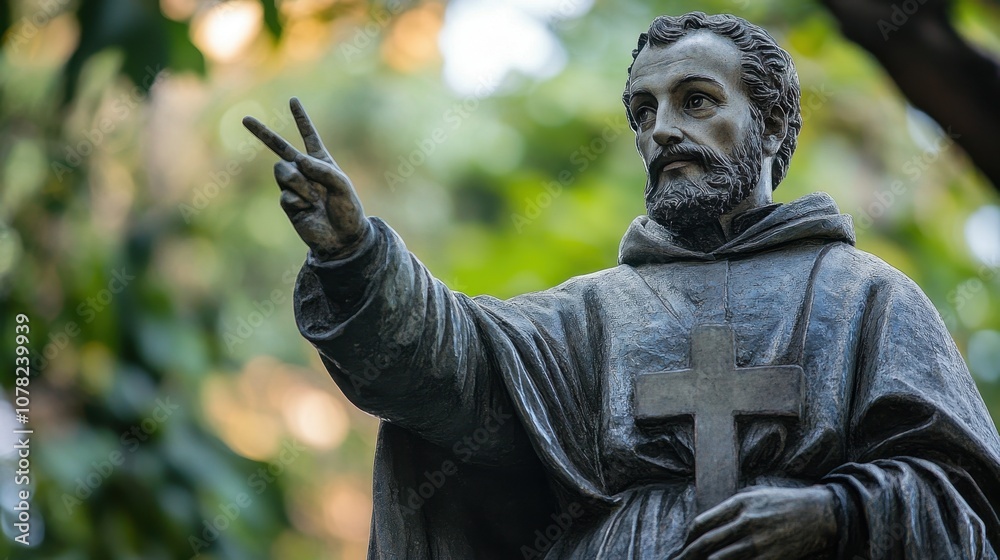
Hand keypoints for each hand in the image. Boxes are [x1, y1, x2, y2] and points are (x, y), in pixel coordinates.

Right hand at [243, 97, 367, 260]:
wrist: (343, 239)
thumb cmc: (347, 210)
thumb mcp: (342, 185)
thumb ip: (321, 169)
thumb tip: (296, 160)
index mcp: (321, 162)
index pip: (309, 137)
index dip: (301, 119)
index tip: (293, 100)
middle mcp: (304, 171)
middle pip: (279, 148)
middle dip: (262, 133)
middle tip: (244, 119)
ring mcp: (294, 187)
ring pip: (283, 170)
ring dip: (299, 182)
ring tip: (313, 197)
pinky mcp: (287, 203)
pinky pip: (286, 193)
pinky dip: (300, 200)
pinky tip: (309, 209)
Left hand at [675, 486, 837, 559]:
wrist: (820, 515)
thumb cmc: (785, 502)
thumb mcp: (756, 494)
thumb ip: (732, 506)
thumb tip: (709, 522)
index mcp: (739, 503)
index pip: (702, 522)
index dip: (690, 537)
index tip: (686, 544)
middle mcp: (745, 521)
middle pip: (706, 543)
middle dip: (688, 555)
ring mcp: (757, 542)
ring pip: (718, 559)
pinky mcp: (768, 557)